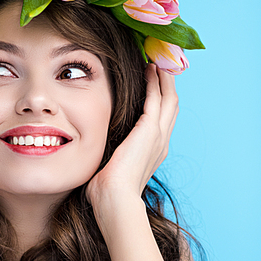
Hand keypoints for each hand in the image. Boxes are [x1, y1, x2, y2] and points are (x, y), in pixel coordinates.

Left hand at [86, 63, 178, 206]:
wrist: (115, 200)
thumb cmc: (107, 192)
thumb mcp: (109, 169)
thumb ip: (106, 157)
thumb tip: (89, 156)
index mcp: (153, 152)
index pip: (162, 120)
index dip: (160, 100)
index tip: (154, 83)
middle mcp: (161, 142)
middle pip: (171, 105)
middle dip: (167, 84)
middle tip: (161, 64)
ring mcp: (158, 136)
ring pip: (169, 98)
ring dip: (164, 78)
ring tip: (158, 61)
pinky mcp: (150, 129)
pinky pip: (157, 98)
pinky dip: (155, 82)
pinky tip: (150, 69)